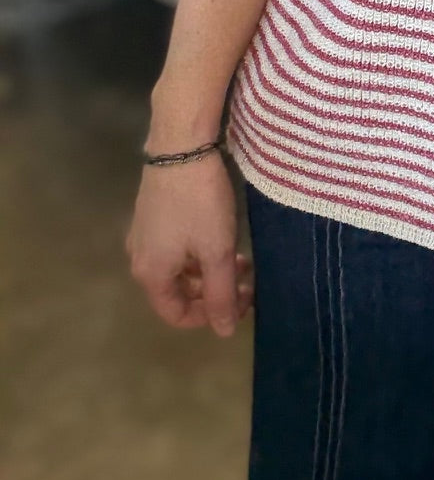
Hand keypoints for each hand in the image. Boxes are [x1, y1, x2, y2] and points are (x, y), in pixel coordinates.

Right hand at [126, 149, 252, 335]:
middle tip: (247, 279)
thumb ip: (221, 295)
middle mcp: (139, 259)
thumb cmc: (200, 203)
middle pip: (178, 292)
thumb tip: (223, 333)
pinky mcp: (151, 214)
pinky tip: (221, 238)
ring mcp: (143, 235)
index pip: (176, 315)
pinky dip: (199, 252)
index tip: (241, 302)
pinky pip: (176, 248)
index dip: (210, 316)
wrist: (181, 146)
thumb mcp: (216, 252)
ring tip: (241, 259)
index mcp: (151, 275)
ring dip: (210, 270)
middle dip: (215, 291)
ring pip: (179, 268)